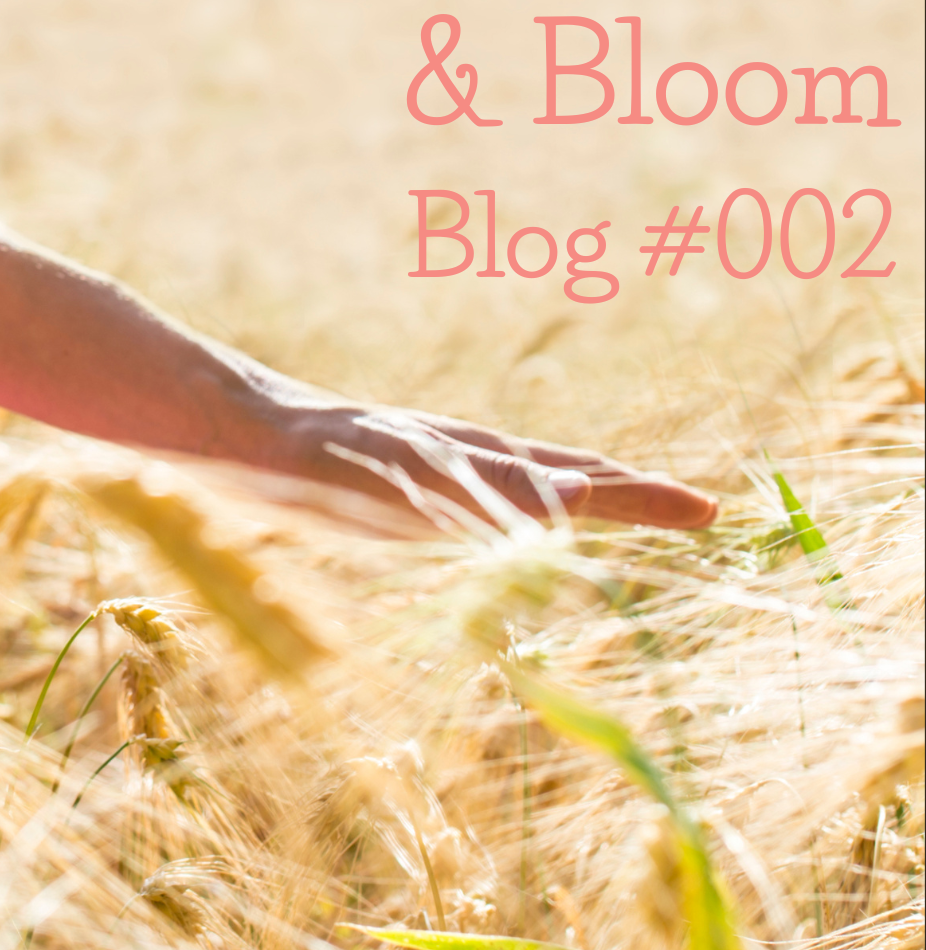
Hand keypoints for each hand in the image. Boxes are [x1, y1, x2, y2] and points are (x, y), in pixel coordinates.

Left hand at [280, 403, 718, 529]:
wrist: (238, 429)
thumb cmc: (313, 455)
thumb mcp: (398, 475)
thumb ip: (480, 489)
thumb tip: (572, 502)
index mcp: (477, 460)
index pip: (580, 484)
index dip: (643, 501)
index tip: (709, 513)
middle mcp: (465, 457)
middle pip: (566, 473)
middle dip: (632, 494)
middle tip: (697, 510)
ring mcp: (434, 466)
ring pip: (529, 478)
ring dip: (585, 492)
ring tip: (625, 501)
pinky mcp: (398, 482)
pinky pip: (484, 492)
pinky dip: (524, 502)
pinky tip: (514, 519)